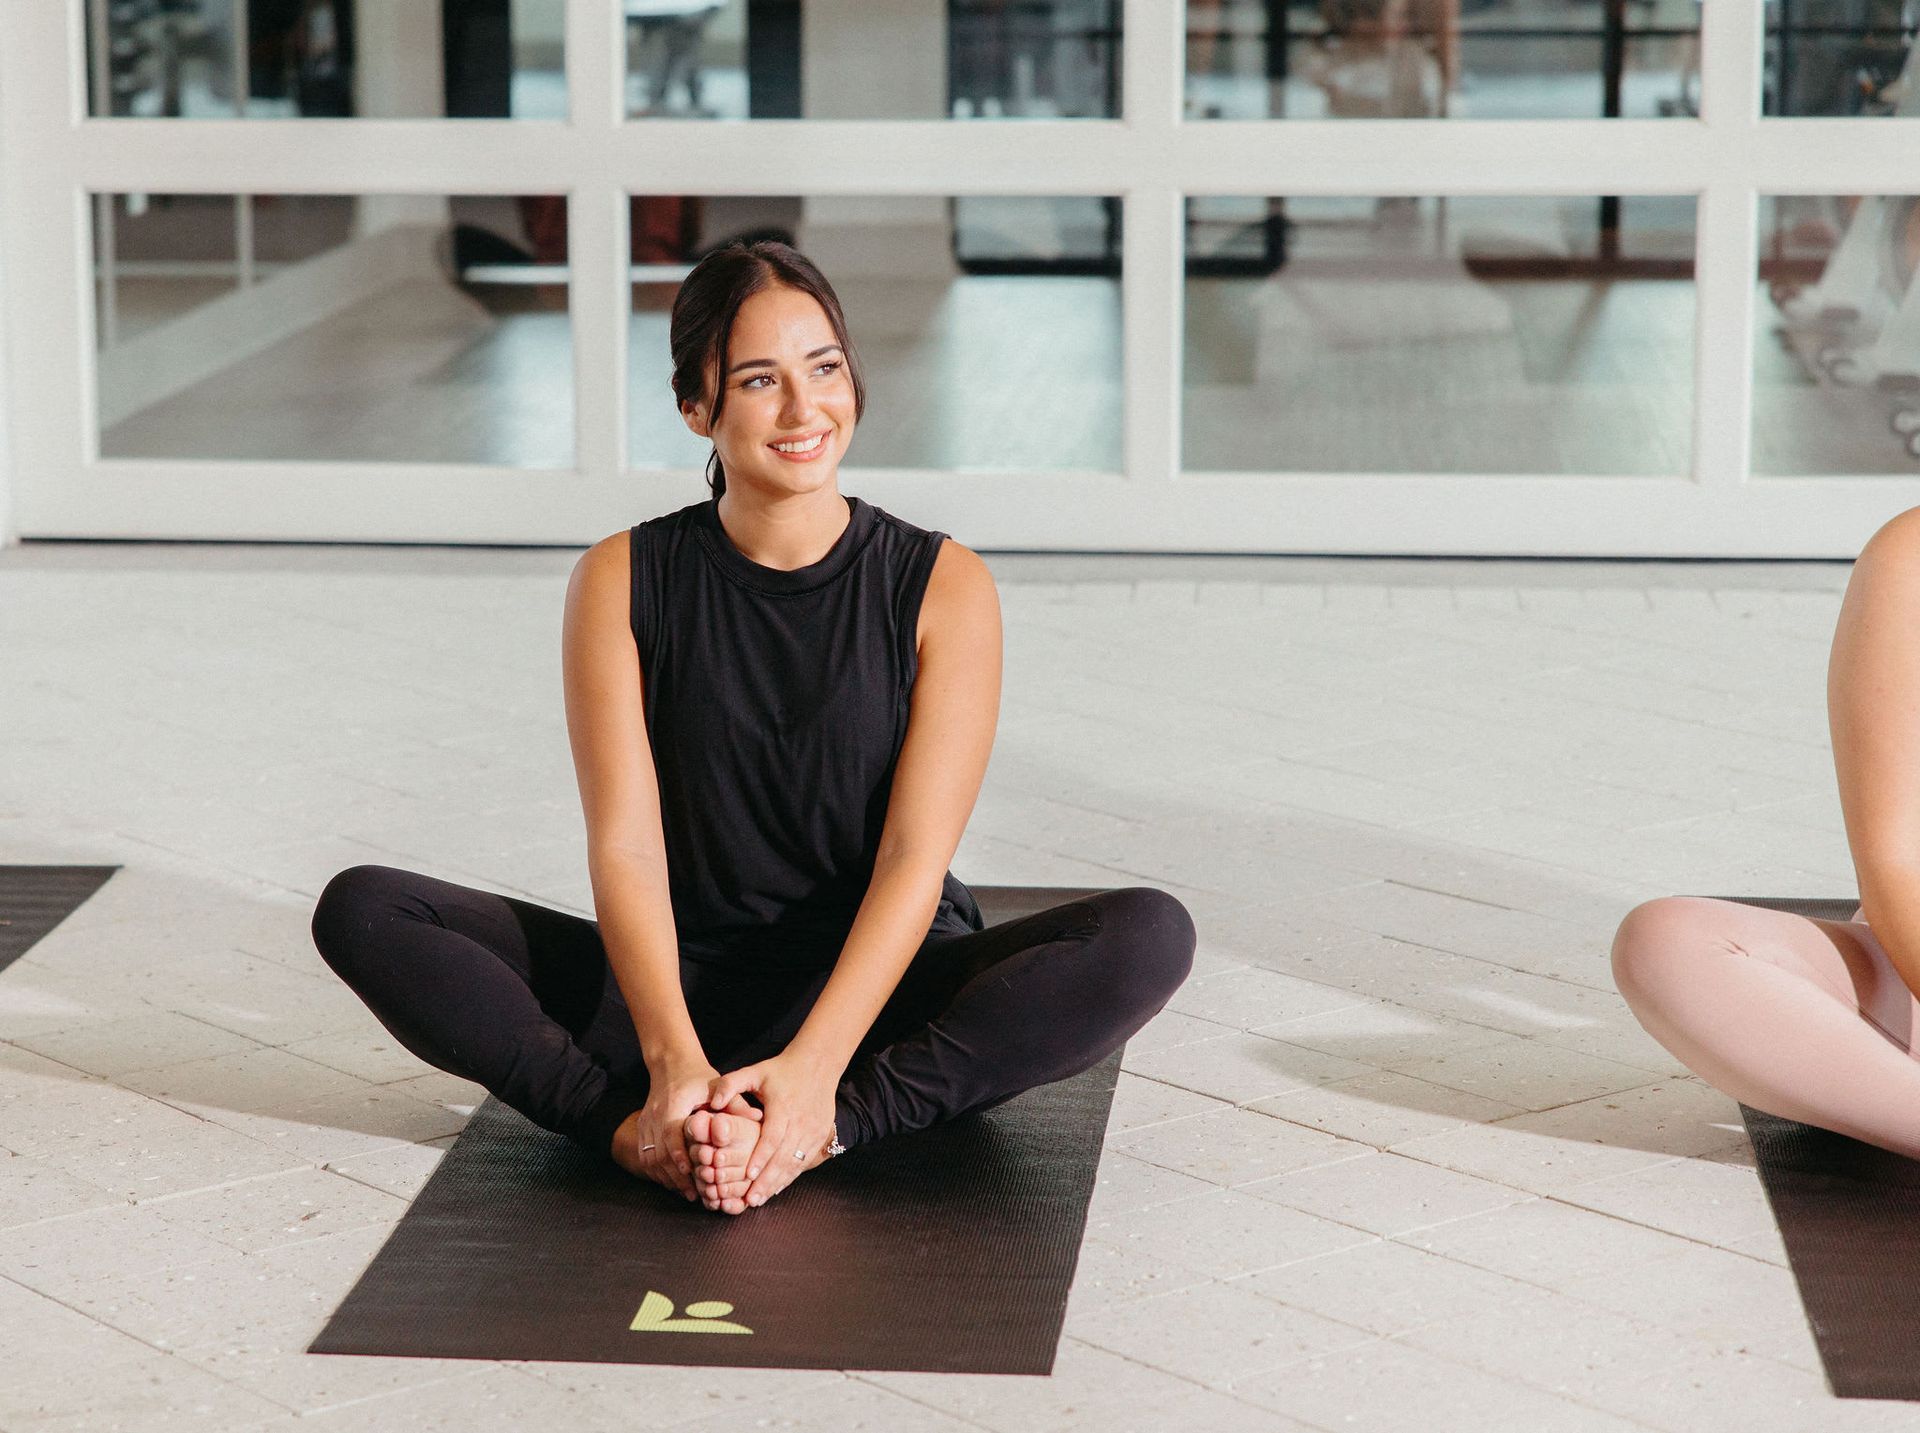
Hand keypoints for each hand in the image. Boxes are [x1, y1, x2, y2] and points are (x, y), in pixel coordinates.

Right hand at [627, 1058, 724, 1199]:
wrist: (671, 1064)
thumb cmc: (699, 1077)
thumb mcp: (718, 1086)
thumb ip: (735, 1103)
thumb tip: (758, 1117)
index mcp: (673, 1104)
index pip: (670, 1134)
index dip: (679, 1156)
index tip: (692, 1173)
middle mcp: (655, 1114)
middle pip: (658, 1152)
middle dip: (675, 1176)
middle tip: (694, 1194)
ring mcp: (645, 1122)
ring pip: (649, 1158)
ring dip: (666, 1177)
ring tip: (686, 1192)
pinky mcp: (641, 1128)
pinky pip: (644, 1156)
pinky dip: (657, 1172)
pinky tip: (673, 1181)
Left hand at [706, 1051, 840, 1207]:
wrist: (818, 1064)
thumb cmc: (781, 1070)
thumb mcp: (754, 1072)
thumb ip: (730, 1084)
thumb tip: (713, 1103)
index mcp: (783, 1107)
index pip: (772, 1138)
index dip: (760, 1157)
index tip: (747, 1175)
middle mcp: (801, 1121)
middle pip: (783, 1157)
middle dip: (767, 1180)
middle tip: (750, 1199)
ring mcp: (814, 1130)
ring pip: (795, 1163)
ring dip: (778, 1183)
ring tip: (760, 1199)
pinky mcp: (821, 1135)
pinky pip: (805, 1160)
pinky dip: (790, 1176)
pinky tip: (776, 1188)